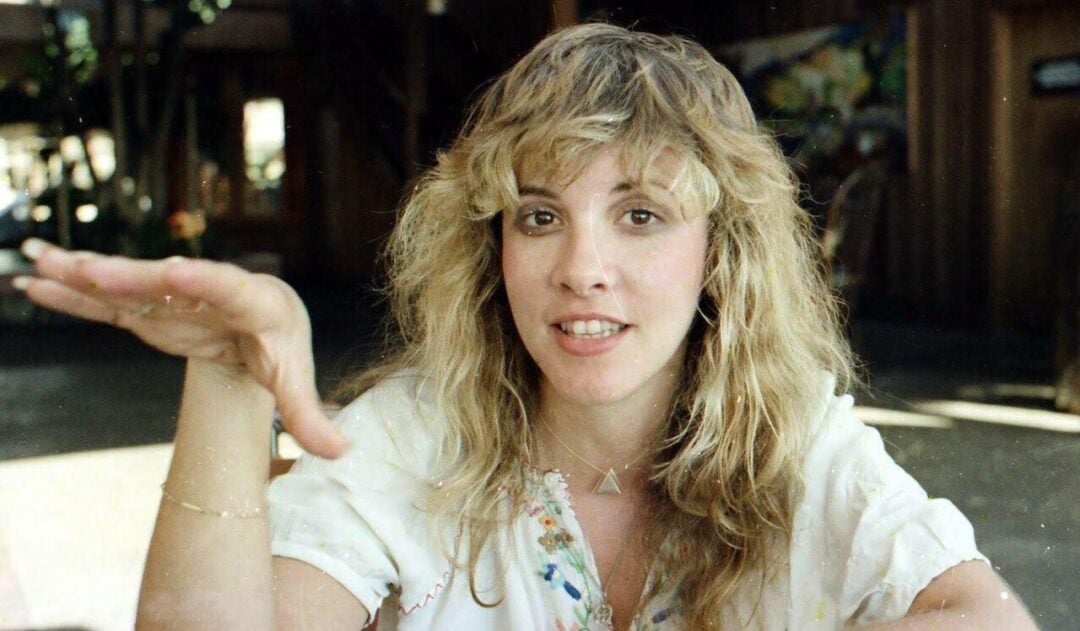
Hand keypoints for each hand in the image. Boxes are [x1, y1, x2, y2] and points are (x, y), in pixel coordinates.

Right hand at [13, 238, 347, 457]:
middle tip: (90, 270)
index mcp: (254, 301)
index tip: (177, 271)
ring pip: (128, 283)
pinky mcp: (147, 309)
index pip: (229, 287)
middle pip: (167, 280)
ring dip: (85, 273)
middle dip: (130, 275)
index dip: (203, 280)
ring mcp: (172, 296)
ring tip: (40, 261)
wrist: (259, 321)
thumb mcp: (294, 378)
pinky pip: (107, 302)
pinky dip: (74, 294)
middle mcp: (208, 288)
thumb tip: (342, 453)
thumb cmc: (280, 345)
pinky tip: (36, 283)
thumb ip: (308, 413)